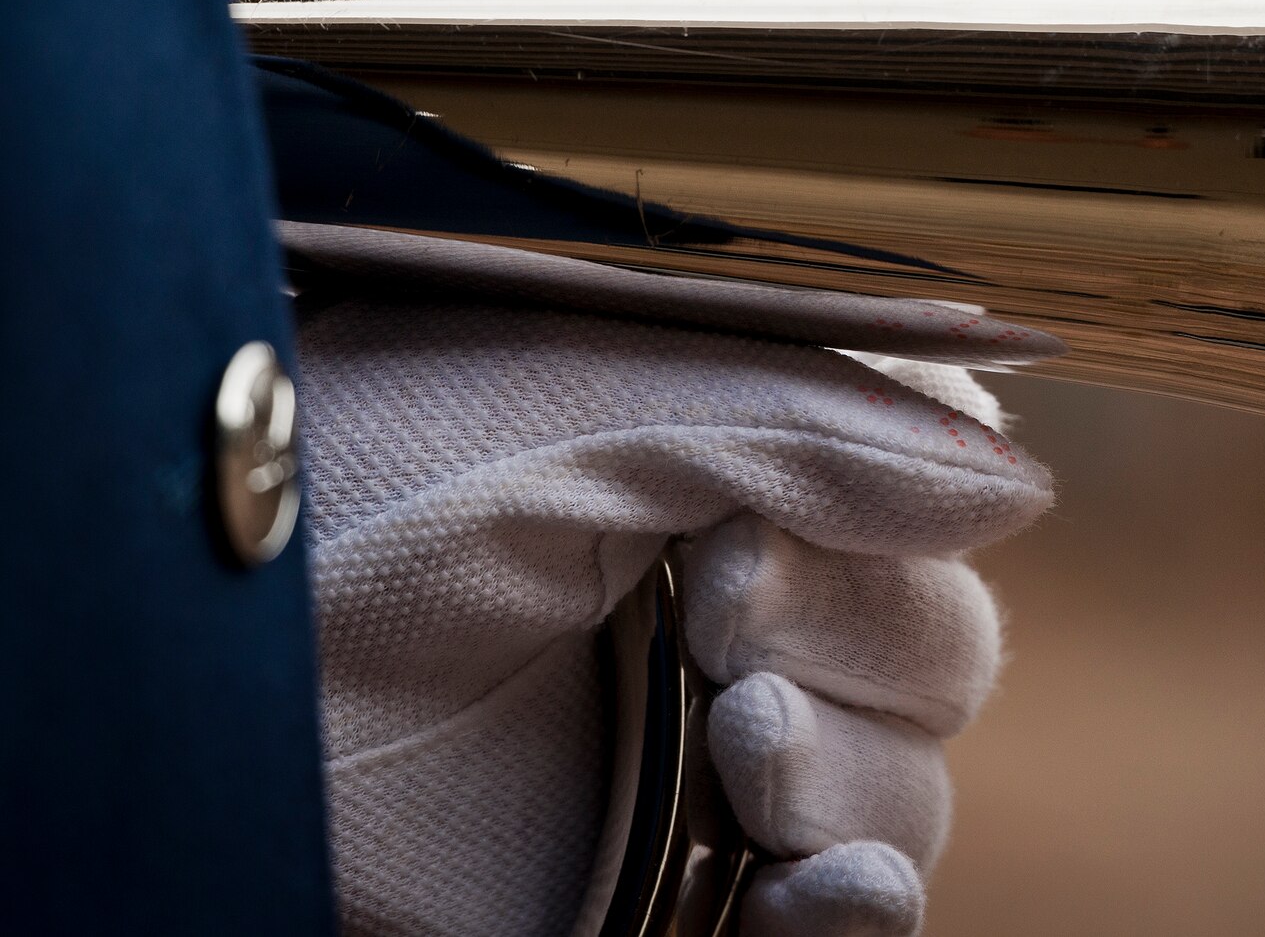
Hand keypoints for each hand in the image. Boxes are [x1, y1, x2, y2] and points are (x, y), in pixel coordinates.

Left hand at [288, 226, 1054, 936]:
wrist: (204, 688)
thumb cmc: (356, 508)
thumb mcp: (587, 418)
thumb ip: (809, 433)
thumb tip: (1021, 481)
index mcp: (734, 470)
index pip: (927, 480)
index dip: (905, 502)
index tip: (758, 520)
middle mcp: (744, 612)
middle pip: (940, 644)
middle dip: (864, 634)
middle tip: (714, 615)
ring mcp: (715, 760)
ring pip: (912, 787)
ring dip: (852, 771)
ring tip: (734, 738)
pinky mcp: (682, 892)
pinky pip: (850, 919)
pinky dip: (859, 911)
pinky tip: (810, 886)